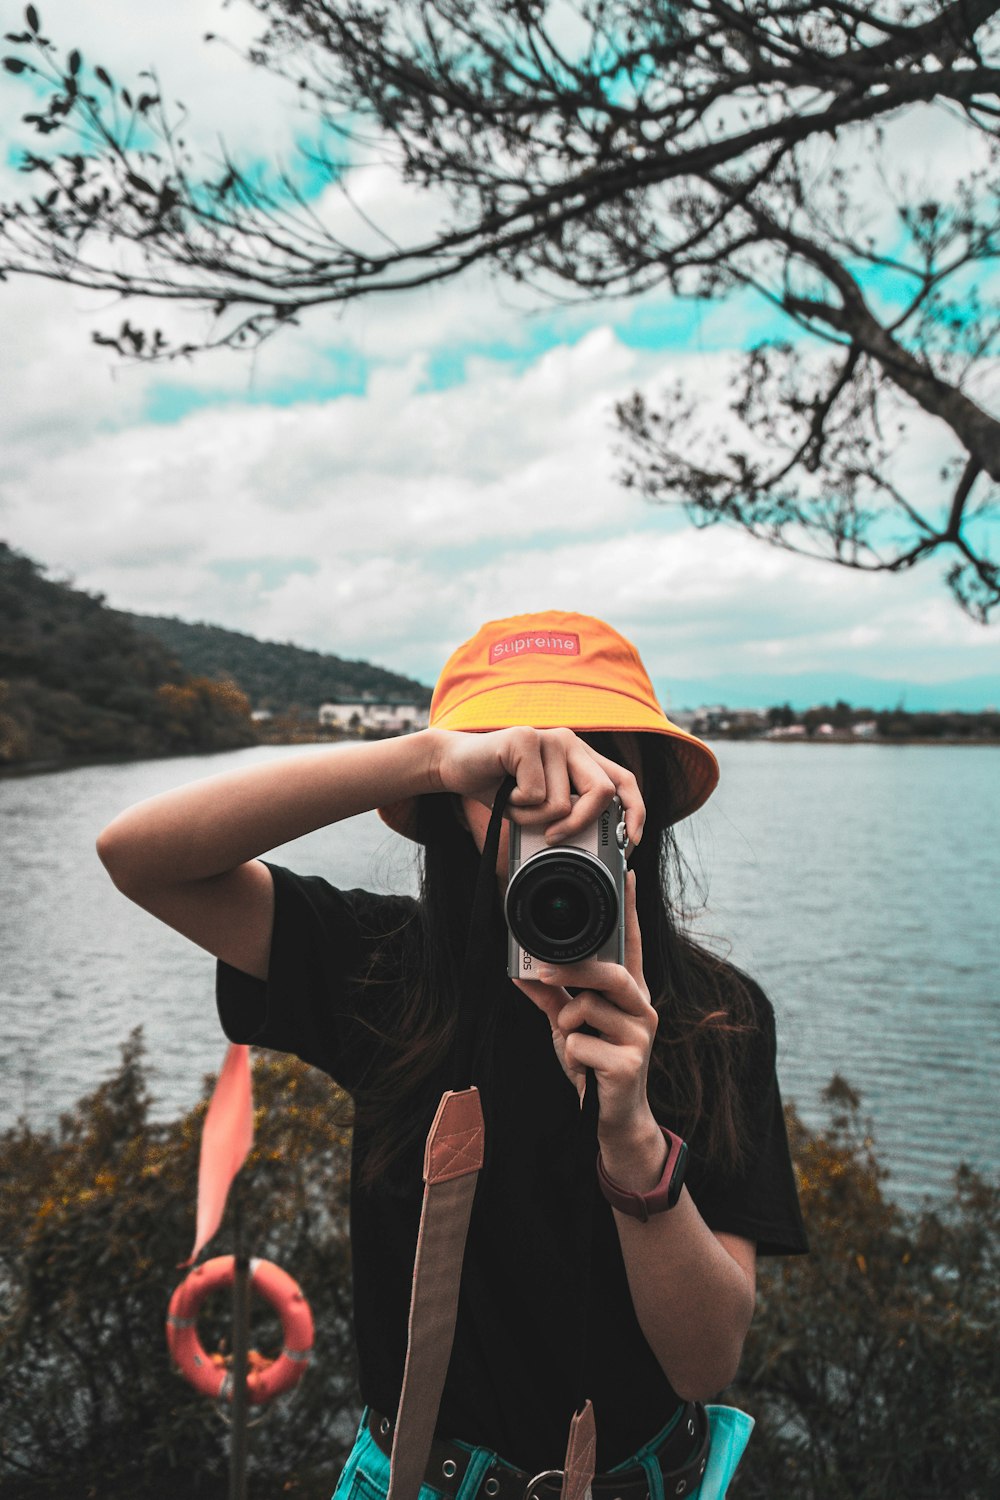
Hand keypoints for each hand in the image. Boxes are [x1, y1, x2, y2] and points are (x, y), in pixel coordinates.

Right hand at [430, 725, 644, 846]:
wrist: (454, 765)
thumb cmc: (500, 788)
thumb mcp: (540, 807)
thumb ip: (568, 815)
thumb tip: (597, 846)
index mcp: (581, 757)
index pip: (624, 781)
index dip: (635, 812)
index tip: (630, 842)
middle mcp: (571, 742)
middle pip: (603, 791)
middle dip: (581, 824)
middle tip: (554, 838)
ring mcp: (549, 737)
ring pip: (562, 801)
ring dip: (534, 818)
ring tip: (514, 805)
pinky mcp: (525, 738)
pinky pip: (535, 793)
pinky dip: (517, 807)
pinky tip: (503, 791)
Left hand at [514, 870, 658, 1139]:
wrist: (613, 1119)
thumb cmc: (594, 1065)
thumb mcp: (567, 1027)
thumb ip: (551, 999)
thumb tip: (520, 973)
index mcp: (630, 993)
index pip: (632, 945)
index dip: (630, 911)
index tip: (627, 875)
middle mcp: (642, 1008)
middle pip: (612, 973)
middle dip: (575, 971)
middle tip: (544, 973)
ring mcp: (640, 1035)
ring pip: (590, 1008)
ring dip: (567, 1024)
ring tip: (572, 1041)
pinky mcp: (630, 1063)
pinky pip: (580, 1043)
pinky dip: (568, 1054)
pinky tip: (583, 1069)